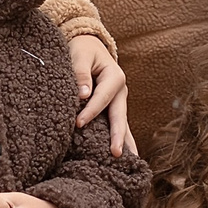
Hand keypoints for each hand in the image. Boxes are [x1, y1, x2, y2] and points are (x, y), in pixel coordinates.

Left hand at [67, 34, 138, 157]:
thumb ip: (80, 73)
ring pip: (123, 123)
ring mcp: (119, 101)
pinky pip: (118, 124)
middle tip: (116, 153)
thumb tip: (83, 95)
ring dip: (125, 141)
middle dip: (118, 135)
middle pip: (119, 115)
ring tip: (130, 161)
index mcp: (114, 76)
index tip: (78, 124)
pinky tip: (125, 155)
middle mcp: (120, 90)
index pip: (102, 97)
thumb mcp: (80, 55)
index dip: (91, 111)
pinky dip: (122, 138)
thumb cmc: (82, 50)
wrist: (89, 45)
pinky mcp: (113, 107)